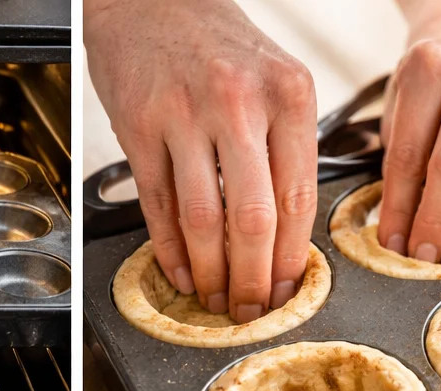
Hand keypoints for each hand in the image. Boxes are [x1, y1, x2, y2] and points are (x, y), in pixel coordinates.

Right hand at [85, 0, 316, 319]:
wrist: (153, 0)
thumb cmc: (217, 48)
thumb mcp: (273, 83)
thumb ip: (284, 152)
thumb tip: (286, 240)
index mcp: (289, 94)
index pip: (299, 199)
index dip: (292, 260)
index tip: (287, 292)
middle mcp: (241, 101)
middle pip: (254, 220)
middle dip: (254, 280)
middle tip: (251, 310)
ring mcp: (187, 115)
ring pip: (206, 221)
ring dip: (211, 274)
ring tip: (215, 298)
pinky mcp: (142, 127)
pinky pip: (160, 207)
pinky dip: (171, 251)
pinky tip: (181, 273)